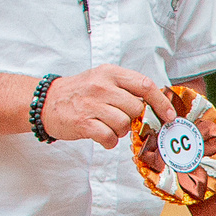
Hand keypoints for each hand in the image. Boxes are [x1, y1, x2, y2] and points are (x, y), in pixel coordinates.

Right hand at [41, 65, 176, 147]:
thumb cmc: (80, 92)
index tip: (169, 115)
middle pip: (136, 109)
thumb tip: (155, 106)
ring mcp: (92, 104)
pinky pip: (109, 137)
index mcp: (110, 74)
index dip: (161, 102)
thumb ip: (127, 88)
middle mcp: (102, 86)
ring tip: (109, 127)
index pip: (144, 85)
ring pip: (124, 124)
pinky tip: (103, 137)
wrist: (46, 101)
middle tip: (123, 120)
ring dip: (120, 131)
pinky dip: (109, 141)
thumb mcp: (103, 80)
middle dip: (134, 120)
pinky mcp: (83, 123)